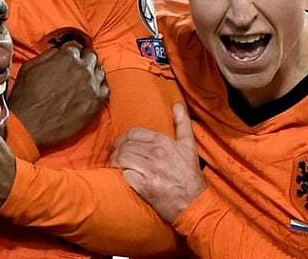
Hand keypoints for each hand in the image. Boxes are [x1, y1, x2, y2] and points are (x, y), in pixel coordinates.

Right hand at [9, 42, 108, 149]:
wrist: (29, 125)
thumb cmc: (25, 97)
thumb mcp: (30, 67)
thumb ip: (48, 55)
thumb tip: (59, 52)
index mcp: (67, 57)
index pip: (76, 46)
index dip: (71, 51)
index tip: (70, 57)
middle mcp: (83, 68)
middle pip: (91, 56)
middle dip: (84, 59)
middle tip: (77, 67)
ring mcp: (92, 85)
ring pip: (99, 71)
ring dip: (92, 73)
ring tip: (84, 80)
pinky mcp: (96, 103)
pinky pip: (105, 89)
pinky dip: (99, 88)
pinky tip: (91, 91)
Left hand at [110, 103, 204, 222]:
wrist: (193, 203)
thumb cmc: (189, 174)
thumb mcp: (189, 146)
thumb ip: (182, 123)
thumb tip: (177, 104)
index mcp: (164, 142)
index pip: (133, 133)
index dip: (123, 138)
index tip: (120, 144)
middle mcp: (156, 154)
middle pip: (125, 146)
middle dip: (116, 150)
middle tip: (114, 155)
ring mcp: (150, 171)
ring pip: (122, 159)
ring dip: (115, 162)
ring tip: (115, 164)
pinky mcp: (145, 187)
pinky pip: (126, 176)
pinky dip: (123, 175)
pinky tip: (124, 176)